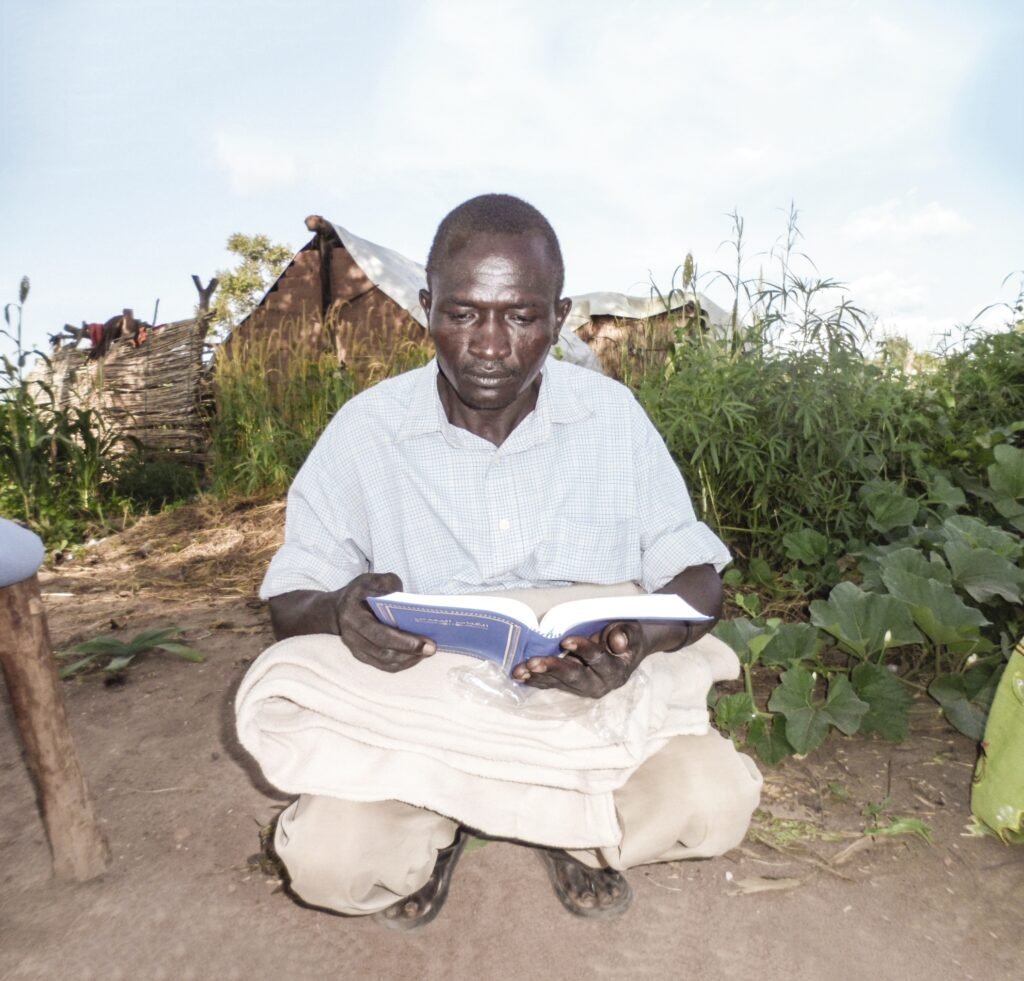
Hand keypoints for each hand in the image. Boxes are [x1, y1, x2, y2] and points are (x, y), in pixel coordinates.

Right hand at [336, 572, 435, 672]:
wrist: (338, 608)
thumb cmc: (360, 592)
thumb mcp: (372, 580)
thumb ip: (389, 585)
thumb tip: (406, 601)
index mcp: (353, 615)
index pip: (380, 633)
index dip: (403, 641)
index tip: (425, 641)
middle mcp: (352, 636)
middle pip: (383, 651)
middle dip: (410, 652)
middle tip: (432, 649)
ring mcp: (355, 649)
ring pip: (384, 662)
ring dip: (408, 660)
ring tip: (427, 652)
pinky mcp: (362, 656)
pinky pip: (383, 665)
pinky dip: (401, 663)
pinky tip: (416, 656)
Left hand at [510, 620, 649, 698]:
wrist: (628, 651)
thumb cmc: (629, 636)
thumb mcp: (632, 630)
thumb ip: (625, 634)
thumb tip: (617, 642)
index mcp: (615, 671)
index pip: (598, 659)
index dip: (582, 650)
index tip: (565, 640)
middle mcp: (599, 684)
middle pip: (574, 676)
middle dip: (552, 669)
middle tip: (532, 663)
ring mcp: (583, 687)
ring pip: (559, 682)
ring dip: (538, 676)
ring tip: (519, 670)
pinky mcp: (571, 686)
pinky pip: (551, 684)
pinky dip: (535, 679)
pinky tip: (520, 675)